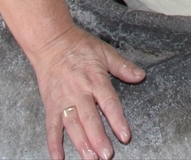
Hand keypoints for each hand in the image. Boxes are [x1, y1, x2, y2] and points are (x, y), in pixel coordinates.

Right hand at [33, 24, 145, 159]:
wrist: (50, 41)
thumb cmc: (78, 46)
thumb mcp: (105, 51)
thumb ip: (123, 66)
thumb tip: (140, 76)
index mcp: (95, 79)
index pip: (108, 103)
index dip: (117, 120)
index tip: (124, 135)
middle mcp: (79, 92)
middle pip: (90, 118)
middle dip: (98, 138)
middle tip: (106, 154)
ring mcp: (63, 100)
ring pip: (72, 125)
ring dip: (81, 143)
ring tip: (90, 158)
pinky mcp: (50, 104)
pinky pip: (51, 127)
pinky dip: (53, 144)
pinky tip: (58, 157)